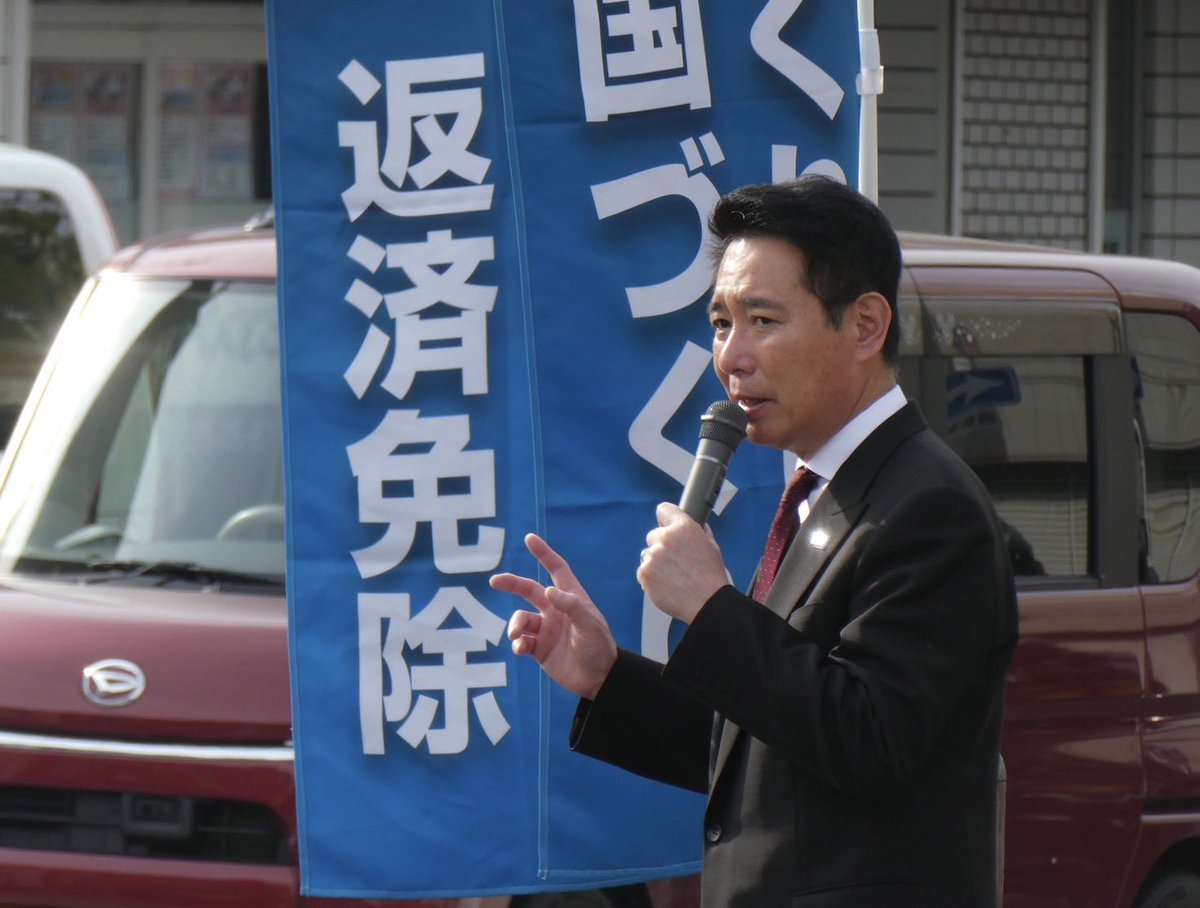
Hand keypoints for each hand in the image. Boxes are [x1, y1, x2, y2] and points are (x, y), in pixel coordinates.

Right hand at [489, 533, 617, 700]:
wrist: (598, 679)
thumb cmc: (599, 647)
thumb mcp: (589, 625)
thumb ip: (570, 606)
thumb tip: (548, 590)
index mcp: (570, 598)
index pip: (556, 569)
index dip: (544, 553)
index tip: (529, 538)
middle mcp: (555, 610)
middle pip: (529, 590)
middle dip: (511, 584)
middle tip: (494, 581)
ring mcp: (546, 629)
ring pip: (521, 619)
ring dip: (515, 625)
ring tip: (518, 635)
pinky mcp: (539, 649)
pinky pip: (521, 642)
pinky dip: (517, 644)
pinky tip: (521, 649)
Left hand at [636, 503, 730, 623]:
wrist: (706, 602)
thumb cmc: (711, 576)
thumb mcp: (712, 546)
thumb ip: (700, 532)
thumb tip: (697, 526)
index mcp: (683, 527)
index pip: (664, 510)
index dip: (665, 518)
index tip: (666, 524)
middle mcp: (665, 538)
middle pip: (653, 535)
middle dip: (662, 546)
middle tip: (675, 561)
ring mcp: (652, 556)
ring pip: (647, 554)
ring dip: (655, 562)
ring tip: (673, 576)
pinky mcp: (644, 573)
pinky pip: (643, 571)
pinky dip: (651, 577)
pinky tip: (667, 584)